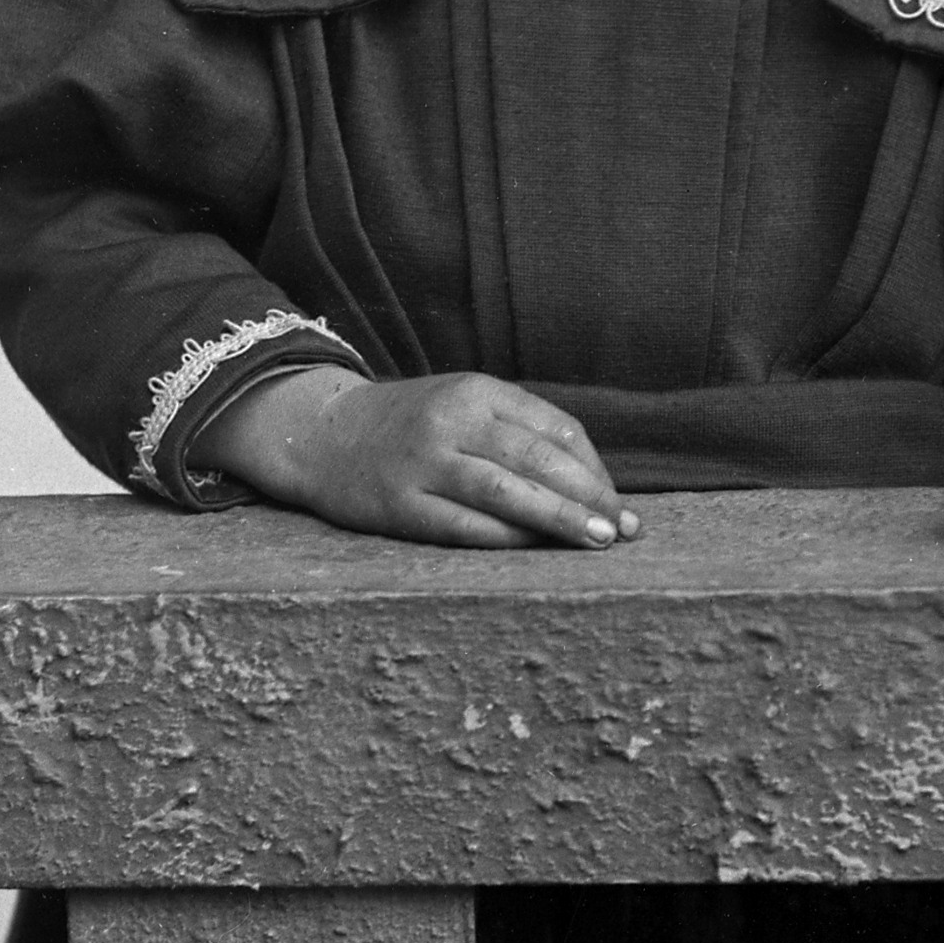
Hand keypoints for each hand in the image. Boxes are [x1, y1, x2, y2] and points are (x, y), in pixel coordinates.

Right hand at [200, 365, 636, 552]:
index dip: (594, 469)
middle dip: (589, 496)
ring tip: (598, 541)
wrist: (320, 434)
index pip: (555, 428)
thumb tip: (594, 484)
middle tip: (623, 529)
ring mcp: (423, 463)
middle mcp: (451, 420)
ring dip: (560, 519)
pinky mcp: (398, 504)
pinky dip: (508, 539)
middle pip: (538, 458)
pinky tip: (536, 552)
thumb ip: (518, 433)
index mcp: (476, 390)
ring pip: (507, 491)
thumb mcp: (463, 406)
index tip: (617, 503)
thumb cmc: (411, 426)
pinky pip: (465, 525)